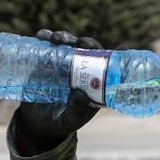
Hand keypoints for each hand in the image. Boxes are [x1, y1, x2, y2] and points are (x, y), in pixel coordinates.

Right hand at [17, 30, 104, 153]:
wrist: (36, 123)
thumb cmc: (58, 123)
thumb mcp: (69, 120)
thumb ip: (77, 110)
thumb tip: (80, 94)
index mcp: (92, 84)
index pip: (106, 65)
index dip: (116, 55)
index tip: (124, 47)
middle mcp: (79, 70)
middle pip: (86, 49)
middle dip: (83, 42)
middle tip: (77, 43)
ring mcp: (62, 64)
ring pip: (67, 44)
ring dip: (63, 37)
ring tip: (55, 39)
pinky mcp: (45, 62)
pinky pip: (46, 46)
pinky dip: (44, 38)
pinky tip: (42, 36)